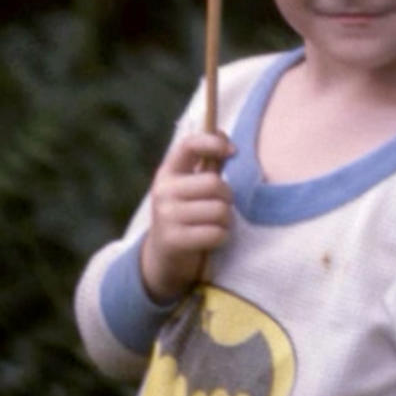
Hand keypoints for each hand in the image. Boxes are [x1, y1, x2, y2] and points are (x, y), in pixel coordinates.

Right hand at [140, 131, 234, 303]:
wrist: (164, 258)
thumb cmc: (187, 214)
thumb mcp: (191, 186)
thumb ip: (208, 163)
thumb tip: (226, 138)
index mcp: (168, 171)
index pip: (189, 145)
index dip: (213, 142)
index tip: (232, 151)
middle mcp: (163, 191)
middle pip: (214, 184)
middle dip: (228, 197)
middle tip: (222, 205)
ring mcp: (166, 216)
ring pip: (219, 210)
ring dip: (227, 220)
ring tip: (217, 223)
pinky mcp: (174, 240)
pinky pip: (216, 233)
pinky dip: (222, 237)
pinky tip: (213, 238)